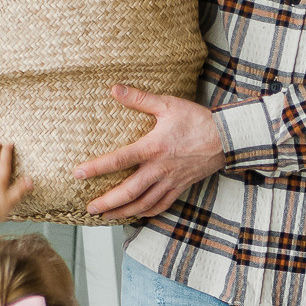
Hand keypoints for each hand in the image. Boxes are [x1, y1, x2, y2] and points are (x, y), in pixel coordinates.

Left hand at [74, 87, 225, 220]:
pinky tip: (136, 215)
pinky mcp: (181, 187)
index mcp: (153, 148)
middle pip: (129, 191)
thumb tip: (114, 89)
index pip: (119, 160)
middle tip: (89, 208)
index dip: (96, 168)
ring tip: (106, 216)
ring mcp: (171, 181)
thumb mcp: (167, 104)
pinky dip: (147, 213)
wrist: (227, 138)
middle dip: (107, 202)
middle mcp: (159, 169)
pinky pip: (162, 205)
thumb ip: (139, 98)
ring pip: (144, 203)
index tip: (78, 174)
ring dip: (123, 212)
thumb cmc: (197, 119)